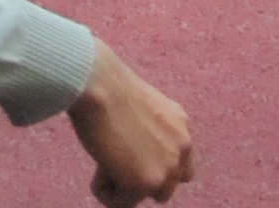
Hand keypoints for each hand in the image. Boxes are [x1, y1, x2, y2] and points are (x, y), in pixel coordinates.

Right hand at [68, 41, 193, 204]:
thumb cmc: (108, 86)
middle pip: (166, 186)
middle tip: (116, 157)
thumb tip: (140, 154)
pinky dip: (105, 191)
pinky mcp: (144, 183)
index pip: (180, 163)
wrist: (97, 83)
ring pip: (145, 196)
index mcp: (181, 124)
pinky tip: (98, 164)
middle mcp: (182, 147)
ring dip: (125, 185)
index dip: (155, 164)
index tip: (133, 155)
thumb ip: (153, 131)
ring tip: (105, 160)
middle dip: (141, 178)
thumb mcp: (144, 106)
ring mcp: (166, 168)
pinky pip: (121, 204)